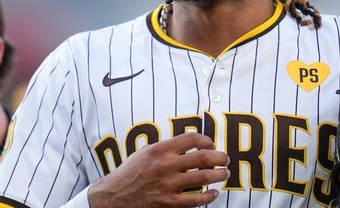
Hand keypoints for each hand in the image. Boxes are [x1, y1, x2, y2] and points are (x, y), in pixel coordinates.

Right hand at [87, 132, 229, 207]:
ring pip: (204, 177)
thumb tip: (190, 144)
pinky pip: (197, 199)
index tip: (212, 144)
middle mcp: (166, 165)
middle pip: (203, 157)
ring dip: (220, 175)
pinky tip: (213, 193)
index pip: (192, 138)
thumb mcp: (145, 152)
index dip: (207, 140)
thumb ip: (166, 148)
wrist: (114, 197)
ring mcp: (169, 185)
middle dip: (220, 157)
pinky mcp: (170, 203)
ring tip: (224, 174)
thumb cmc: (130, 173)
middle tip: (225, 159)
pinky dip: (209, 196)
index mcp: (160, 150)